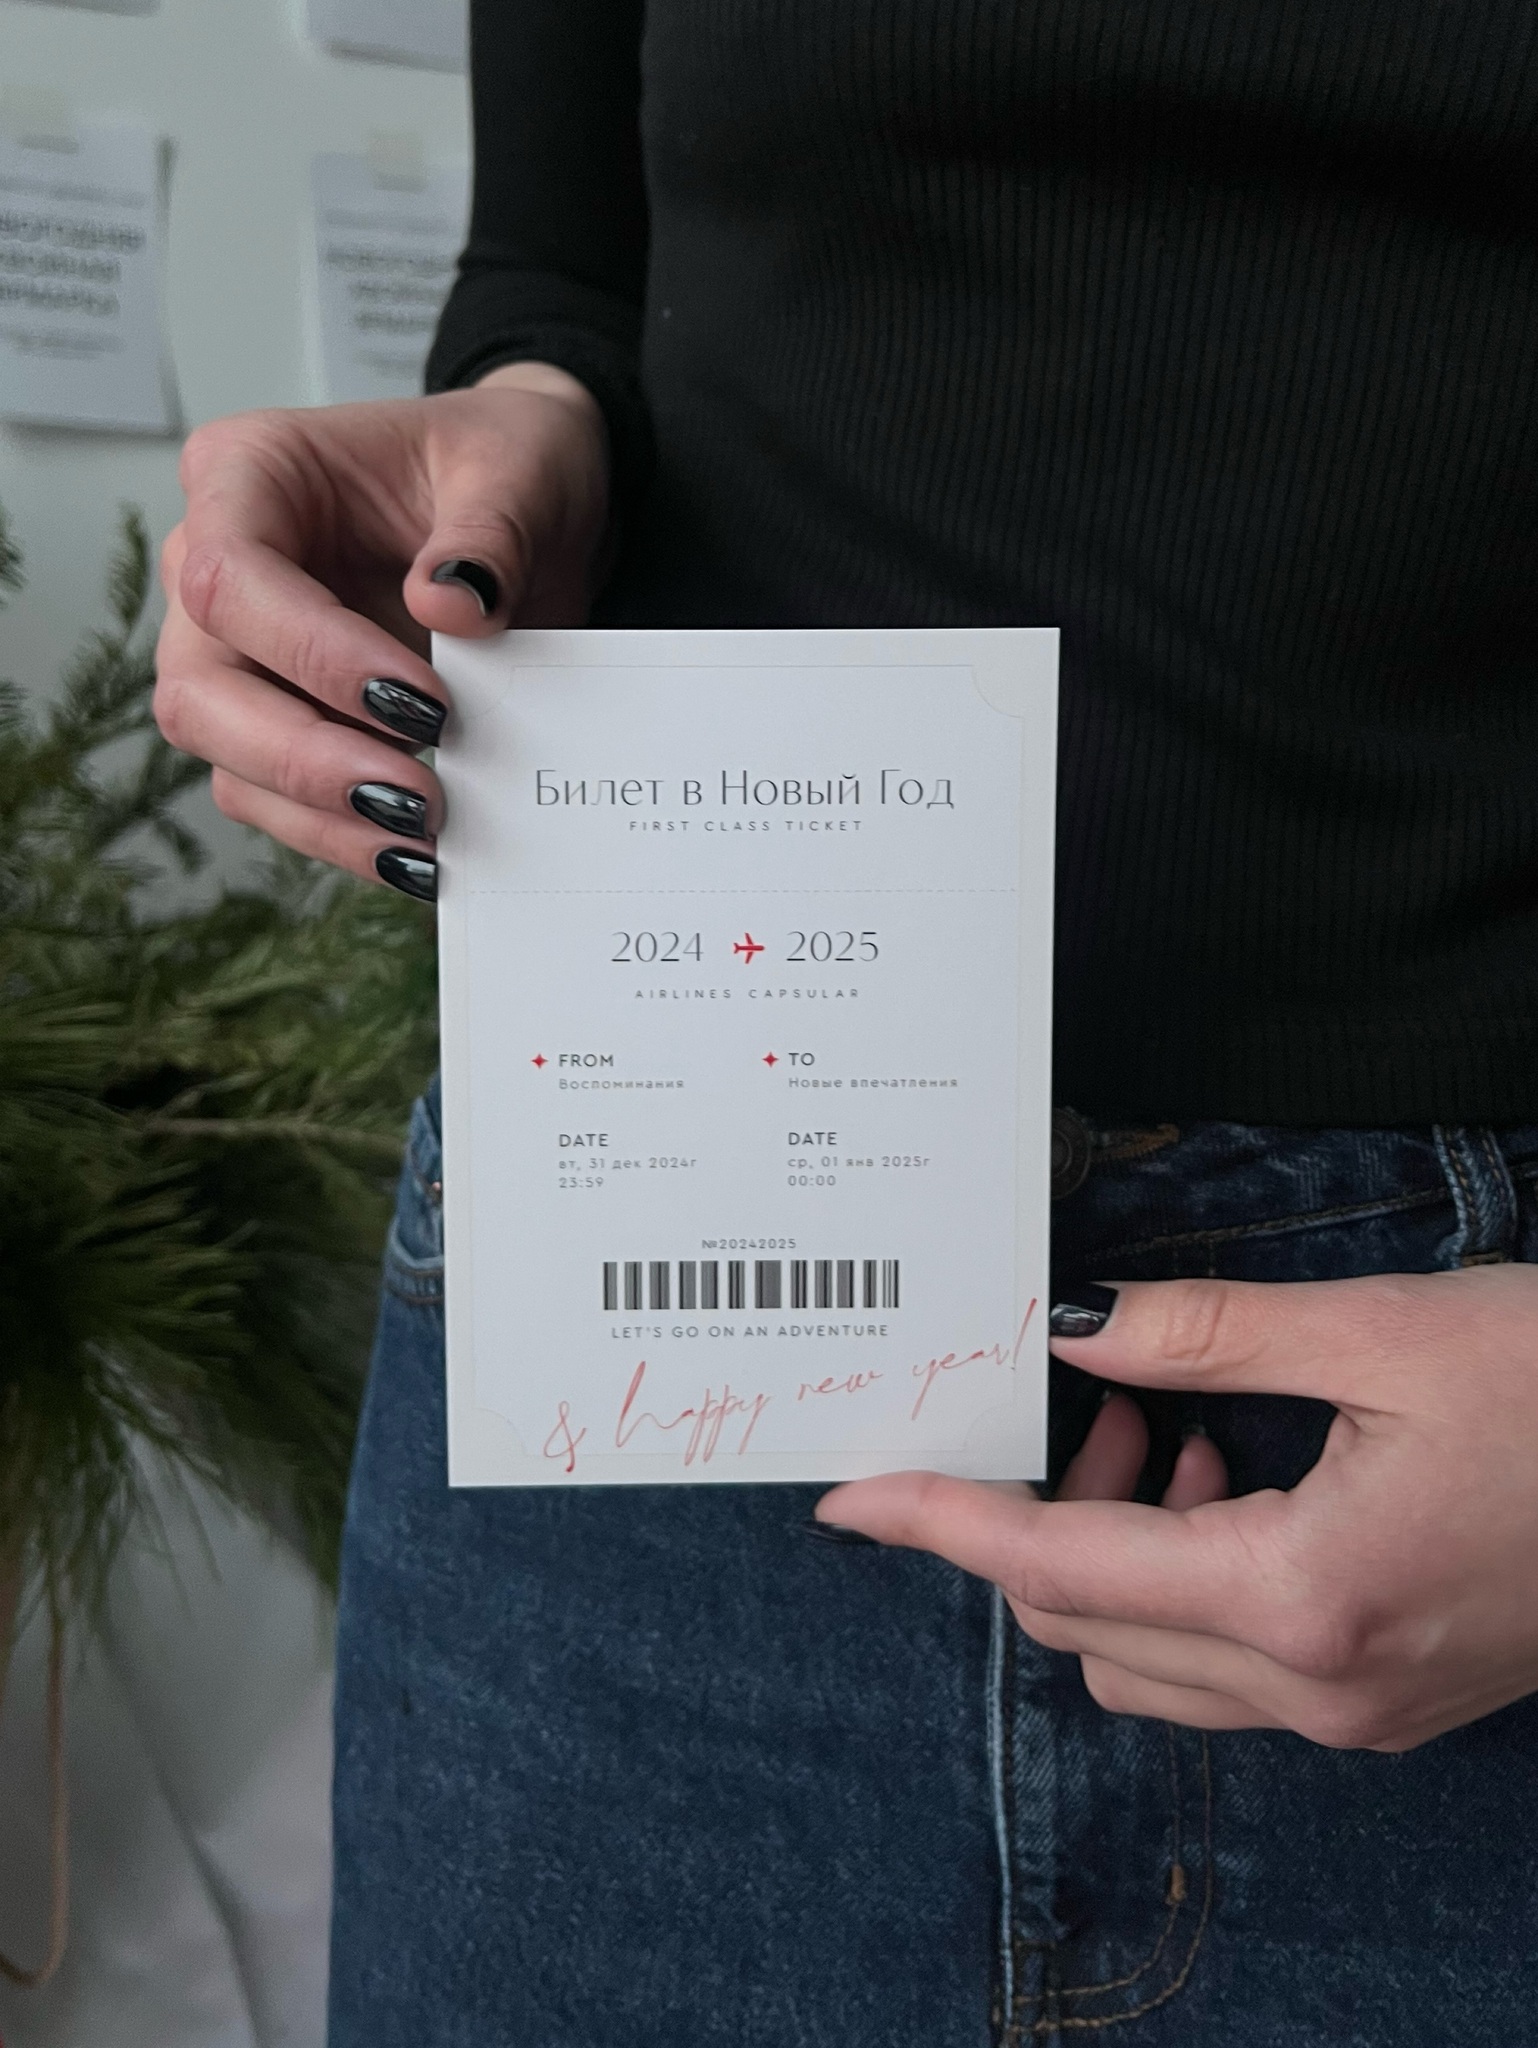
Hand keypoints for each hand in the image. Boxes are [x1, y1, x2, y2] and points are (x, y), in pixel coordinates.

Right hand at [154, 362, 608, 891]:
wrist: (531, 511)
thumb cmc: (502, 466)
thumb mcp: (519, 468)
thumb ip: (492, 531)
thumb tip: (453, 602)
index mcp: (250, 474)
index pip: (229, 574)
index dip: (315, 652)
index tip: (421, 703)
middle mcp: (215, 568)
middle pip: (200, 688)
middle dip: (304, 757)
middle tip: (416, 796)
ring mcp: (238, 655)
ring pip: (227, 759)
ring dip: (323, 814)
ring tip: (424, 840)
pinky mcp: (280, 722)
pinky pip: (278, 799)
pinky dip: (345, 836)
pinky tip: (417, 855)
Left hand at [818, 1268, 1537, 1749]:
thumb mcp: (1385, 1335)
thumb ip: (1204, 1333)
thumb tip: (1069, 1325)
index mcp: (1304, 1596)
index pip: (1059, 1564)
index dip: (942, 1523)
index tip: (853, 1496)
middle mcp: (1318, 1685)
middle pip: (1084, 1622)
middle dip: (1035, 1516)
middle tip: (1065, 1405)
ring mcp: (1356, 1711)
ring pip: (1145, 1657)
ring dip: (1110, 1550)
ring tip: (1161, 1431)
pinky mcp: (1384, 1700)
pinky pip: (1223, 1665)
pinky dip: (1181, 1578)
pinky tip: (1228, 1478)